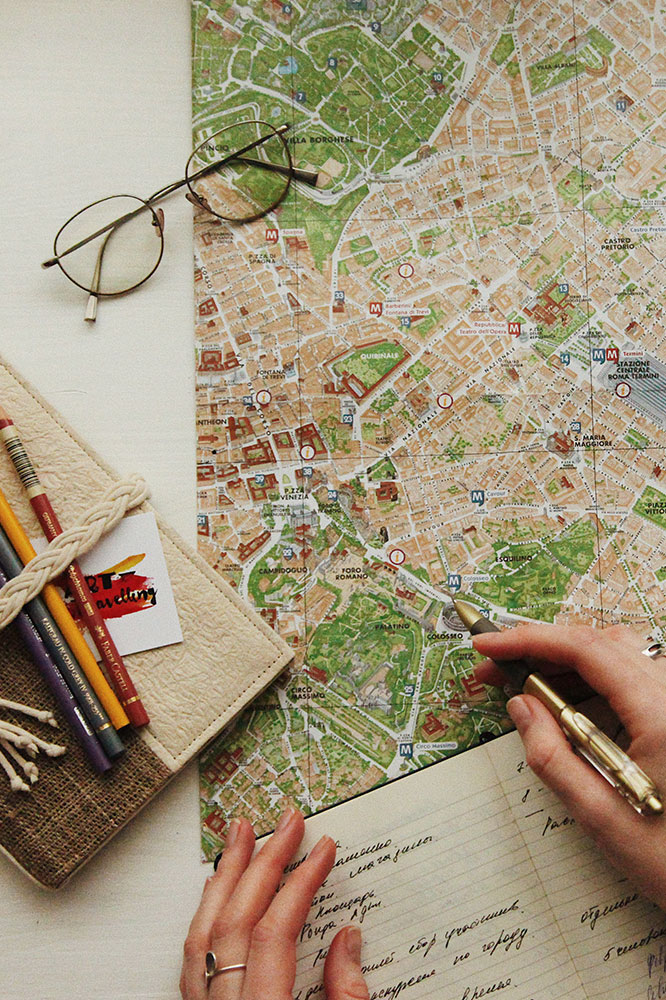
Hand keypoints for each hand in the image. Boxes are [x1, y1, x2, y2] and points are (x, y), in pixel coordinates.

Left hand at [180, 807, 369, 999]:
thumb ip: (345, 995)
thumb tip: (347, 939)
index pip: (275, 932)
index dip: (301, 885)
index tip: (322, 850)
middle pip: (236, 920)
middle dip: (264, 863)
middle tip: (287, 824)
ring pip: (205, 932)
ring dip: (227, 877)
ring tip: (241, 835)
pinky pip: (194, 956)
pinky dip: (207, 914)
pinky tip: (218, 889)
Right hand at [473, 623, 665, 909]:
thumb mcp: (599, 814)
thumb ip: (552, 756)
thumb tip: (520, 706)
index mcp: (660, 713)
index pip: (586, 650)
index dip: (530, 640)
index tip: (488, 646)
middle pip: (600, 645)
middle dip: (542, 649)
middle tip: (495, 669)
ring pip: (616, 657)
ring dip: (566, 665)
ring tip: (523, 687)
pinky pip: (630, 681)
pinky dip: (591, 683)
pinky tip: (563, 706)